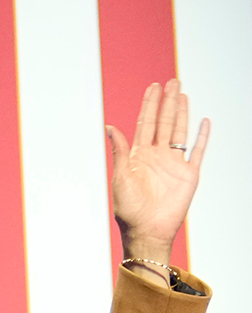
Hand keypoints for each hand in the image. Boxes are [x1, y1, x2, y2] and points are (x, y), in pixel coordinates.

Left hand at [106, 79, 207, 263]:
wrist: (147, 230)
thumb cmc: (129, 209)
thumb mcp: (120, 176)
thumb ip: (120, 151)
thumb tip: (110, 126)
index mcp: (138, 156)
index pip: (145, 124)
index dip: (149, 105)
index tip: (152, 87)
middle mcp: (157, 156)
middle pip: (164, 122)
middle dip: (167, 102)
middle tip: (172, 82)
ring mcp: (174, 164)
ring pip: (180, 131)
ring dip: (182, 112)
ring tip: (183, 94)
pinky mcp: (189, 174)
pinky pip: (198, 151)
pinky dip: (202, 136)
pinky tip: (204, 121)